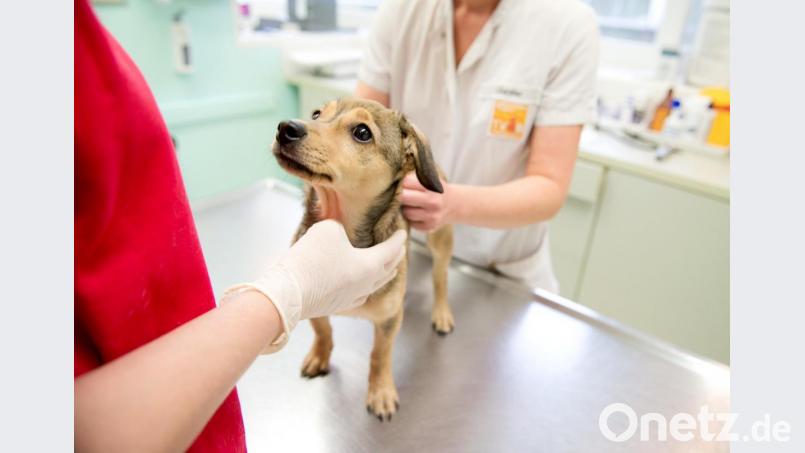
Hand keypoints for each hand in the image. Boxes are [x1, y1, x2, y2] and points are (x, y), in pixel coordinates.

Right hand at [226, 220, 406, 350]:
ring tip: (387, 268)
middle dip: (395, 257)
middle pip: (388, 269)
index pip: (391, 249)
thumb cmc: (311, 258)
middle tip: (399, 248)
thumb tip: (341, 235)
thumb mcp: (328, 228)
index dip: (398, 239)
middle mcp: (366, 284)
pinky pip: (360, 294)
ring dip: (383, 274)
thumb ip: (341, 227)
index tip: (403, 232)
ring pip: (375, 285)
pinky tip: (362, 285)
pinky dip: (366, 286)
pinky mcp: (337, 305)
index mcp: (370, 265)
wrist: (288, 292)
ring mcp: (352, 297)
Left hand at [400, 172, 452, 231]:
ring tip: (409, 204)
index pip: (406, 182)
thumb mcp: (430, 179)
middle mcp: (434, 202)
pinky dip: (410, 217)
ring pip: (406, 212)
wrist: (454, 205)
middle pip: (404, 198)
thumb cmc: (436, 190)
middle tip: (400, 194)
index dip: (401, 183)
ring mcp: (432, 216)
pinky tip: (416, 212)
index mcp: (433, 186)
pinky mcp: (428, 227)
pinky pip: (410, 222)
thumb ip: (414, 179)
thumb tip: (394, 182)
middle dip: (399, 195)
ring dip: (404, 208)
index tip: (401, 184)